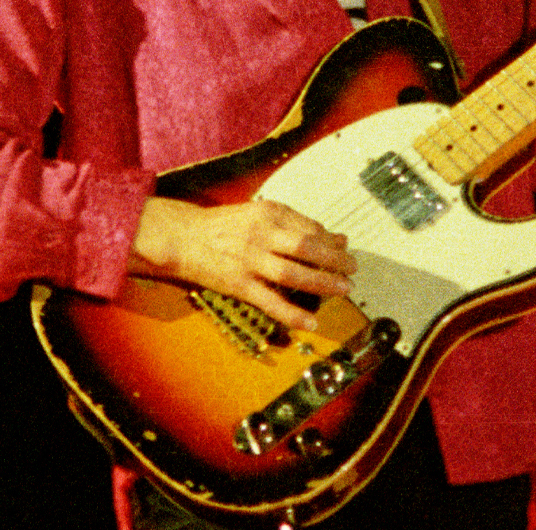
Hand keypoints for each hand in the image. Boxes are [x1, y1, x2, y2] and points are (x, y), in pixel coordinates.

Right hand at [128, 196, 356, 331]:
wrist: (183, 237)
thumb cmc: (224, 225)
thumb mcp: (259, 213)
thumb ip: (295, 224)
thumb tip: (333, 237)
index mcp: (268, 213)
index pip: (310, 228)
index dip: (331, 242)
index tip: (343, 251)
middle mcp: (261, 235)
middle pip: (308, 248)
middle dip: (335, 261)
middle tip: (352, 270)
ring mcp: (250, 261)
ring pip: (294, 274)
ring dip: (323, 283)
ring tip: (343, 289)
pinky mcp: (240, 285)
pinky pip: (271, 302)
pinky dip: (293, 314)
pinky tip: (312, 321)